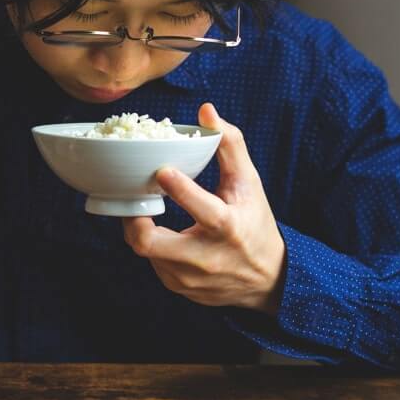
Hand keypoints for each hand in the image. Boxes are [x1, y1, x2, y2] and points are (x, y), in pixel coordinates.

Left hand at [122, 103, 286, 313]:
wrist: (267, 278)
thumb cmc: (255, 222)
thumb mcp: (249, 183)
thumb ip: (229, 145)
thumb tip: (206, 111)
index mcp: (229, 228)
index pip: (204, 211)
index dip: (181, 191)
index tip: (162, 170)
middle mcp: (207, 258)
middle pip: (152, 244)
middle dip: (134, 219)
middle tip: (133, 198)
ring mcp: (189, 278)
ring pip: (146, 252)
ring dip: (141, 229)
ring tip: (145, 210)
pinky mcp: (178, 288)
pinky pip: (152, 264)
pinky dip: (152, 246)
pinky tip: (159, 231)